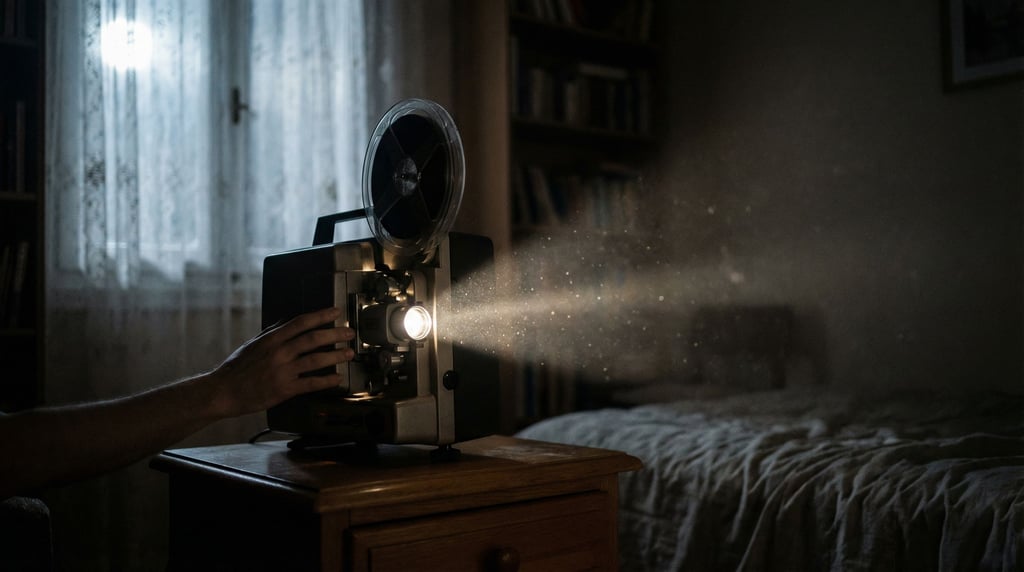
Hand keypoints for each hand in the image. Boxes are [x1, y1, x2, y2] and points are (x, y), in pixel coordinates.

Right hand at [208, 307, 355, 417]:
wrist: (224, 391)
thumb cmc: (237, 368)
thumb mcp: (253, 344)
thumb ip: (273, 332)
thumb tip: (289, 321)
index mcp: (271, 339)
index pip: (300, 322)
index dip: (320, 315)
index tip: (336, 311)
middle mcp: (279, 353)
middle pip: (312, 339)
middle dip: (335, 333)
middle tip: (350, 333)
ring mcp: (282, 371)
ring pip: (315, 360)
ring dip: (335, 356)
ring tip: (349, 353)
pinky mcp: (284, 389)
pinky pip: (310, 383)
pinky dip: (326, 381)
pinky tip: (337, 379)